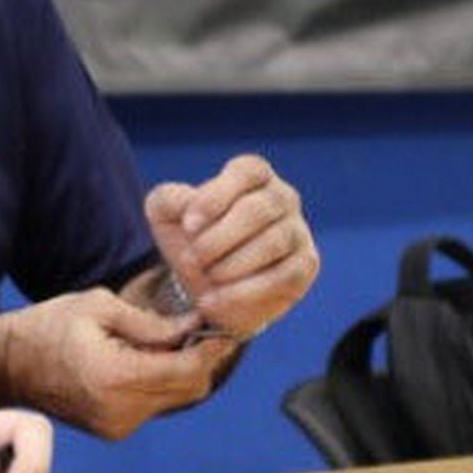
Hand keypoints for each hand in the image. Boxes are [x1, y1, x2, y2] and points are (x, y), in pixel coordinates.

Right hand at [5, 288, 233, 438]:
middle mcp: (121, 409)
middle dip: (198, 358)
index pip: (189, 369)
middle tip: (193, 330)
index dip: (211, 347)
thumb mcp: (99, 307)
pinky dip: (158, 384)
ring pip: (176, 398)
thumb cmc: (49, 326)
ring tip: (159, 343)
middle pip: (190, 388)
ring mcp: (118, 426)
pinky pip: (155, 406)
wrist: (7, 365)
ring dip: (179, 372)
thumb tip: (196, 327)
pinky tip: (139, 362)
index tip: (221, 326)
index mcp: (116, 376)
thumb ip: (152, 322)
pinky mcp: (114, 431)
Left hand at [145, 154, 319, 337]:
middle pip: (257, 210)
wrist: (207, 284)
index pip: (246, 171)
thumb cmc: (191, 238)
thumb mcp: (167, 214)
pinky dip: (244, 292)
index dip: (215, 198)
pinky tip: (214, 301)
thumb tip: (189, 204)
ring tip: (206, 276)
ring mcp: (297, 230)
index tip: (188, 226)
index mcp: (252, 174)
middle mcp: (282, 196)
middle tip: (193, 258)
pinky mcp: (305, 265)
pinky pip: (283, 277)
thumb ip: (169, 199)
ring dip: (231, 265)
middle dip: (218, 239)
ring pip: (273, 243)